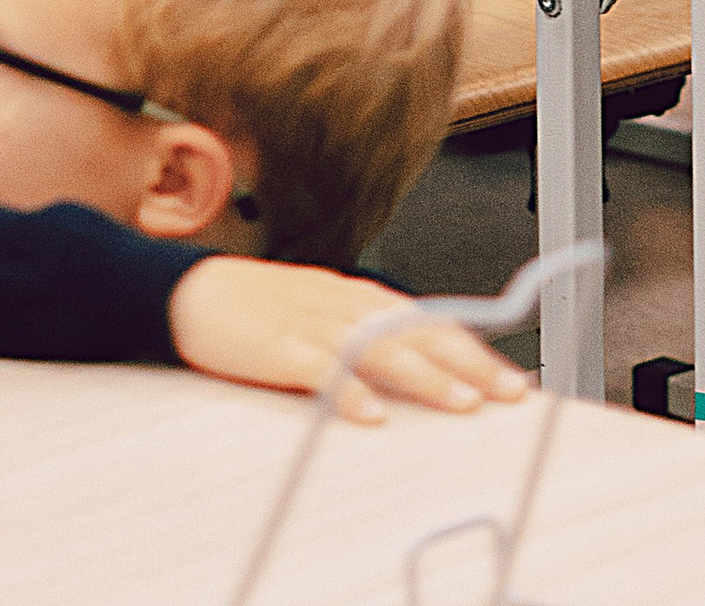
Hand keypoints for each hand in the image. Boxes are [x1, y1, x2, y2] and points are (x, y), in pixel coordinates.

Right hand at [167, 258, 527, 424]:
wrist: (192, 291)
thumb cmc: (261, 308)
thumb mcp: (323, 314)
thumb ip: (370, 335)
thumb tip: (427, 365)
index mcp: (356, 297)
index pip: (428, 319)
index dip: (474, 348)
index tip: (512, 379)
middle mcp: (343, 305)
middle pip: (416, 329)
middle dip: (467, 362)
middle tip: (506, 392)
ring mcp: (311, 323)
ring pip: (378, 346)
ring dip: (424, 375)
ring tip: (460, 402)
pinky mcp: (276, 346)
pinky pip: (318, 368)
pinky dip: (347, 390)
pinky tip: (370, 413)